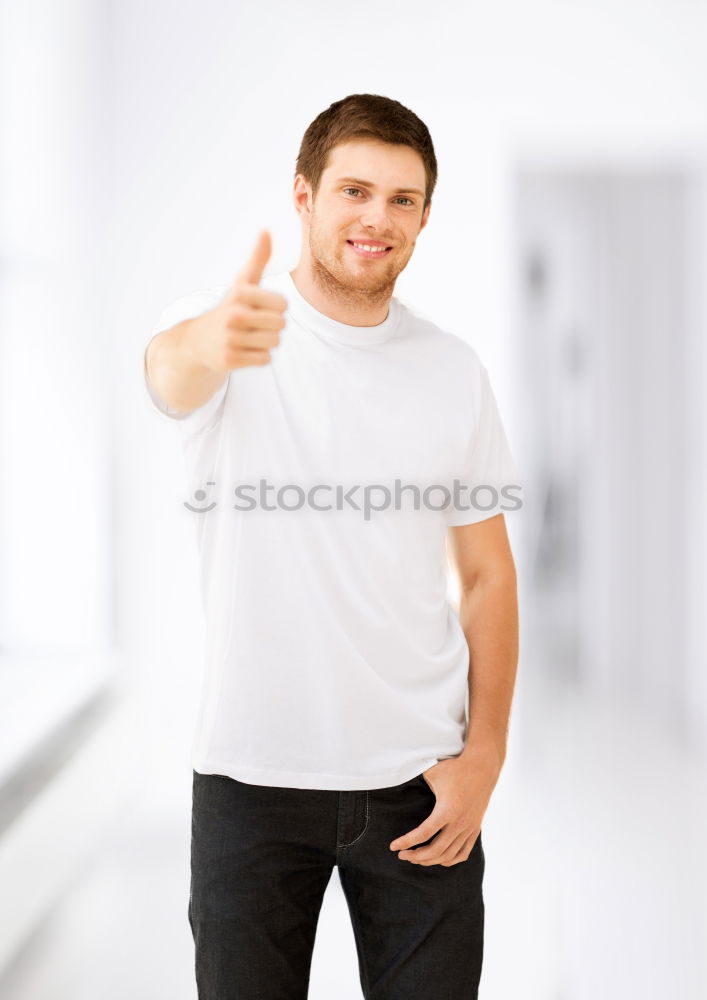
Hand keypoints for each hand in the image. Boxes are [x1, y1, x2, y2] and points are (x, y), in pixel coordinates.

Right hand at [188, 229, 287, 372]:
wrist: (199, 341)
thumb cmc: (230, 308)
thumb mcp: (242, 283)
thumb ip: (258, 259)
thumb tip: (266, 230)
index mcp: (240, 294)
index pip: (283, 305)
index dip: (277, 308)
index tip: (261, 307)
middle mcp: (234, 315)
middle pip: (281, 324)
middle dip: (272, 326)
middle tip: (254, 324)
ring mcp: (230, 339)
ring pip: (274, 342)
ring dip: (266, 341)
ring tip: (248, 336)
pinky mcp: (230, 360)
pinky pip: (265, 359)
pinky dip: (258, 356)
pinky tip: (243, 350)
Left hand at [389, 753, 500, 866]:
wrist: (482, 767)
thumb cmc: (455, 768)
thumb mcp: (432, 773)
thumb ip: (416, 783)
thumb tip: (397, 785)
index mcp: (447, 810)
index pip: (423, 834)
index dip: (406, 842)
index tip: (393, 846)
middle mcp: (459, 823)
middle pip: (435, 850)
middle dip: (415, 856)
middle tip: (402, 855)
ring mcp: (469, 828)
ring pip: (448, 855)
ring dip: (430, 860)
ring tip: (416, 858)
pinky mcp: (475, 829)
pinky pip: (463, 853)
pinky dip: (449, 860)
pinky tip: (438, 859)